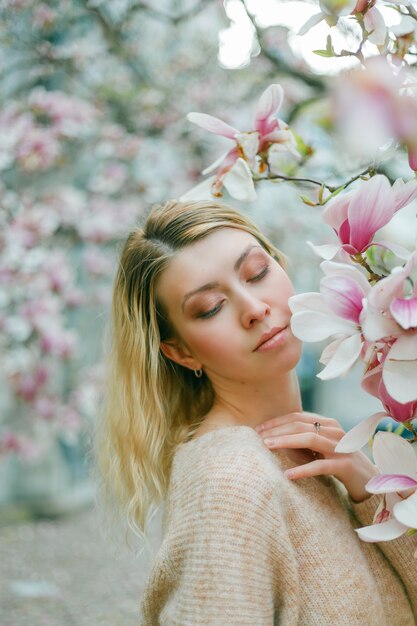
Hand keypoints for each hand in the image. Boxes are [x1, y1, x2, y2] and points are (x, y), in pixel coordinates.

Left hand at [255, 411, 378, 502]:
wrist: (369, 482)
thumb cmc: (340, 463)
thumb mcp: (323, 447)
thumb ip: (306, 438)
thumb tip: (275, 435)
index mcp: (329, 423)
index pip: (298, 417)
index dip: (277, 421)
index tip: (259, 429)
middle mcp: (336, 431)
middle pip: (301, 425)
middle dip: (277, 429)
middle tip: (258, 437)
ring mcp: (342, 448)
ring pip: (310, 439)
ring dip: (286, 441)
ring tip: (267, 446)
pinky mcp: (346, 466)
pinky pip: (321, 465)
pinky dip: (303, 469)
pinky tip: (288, 475)